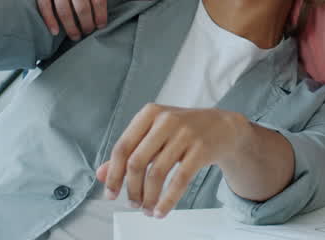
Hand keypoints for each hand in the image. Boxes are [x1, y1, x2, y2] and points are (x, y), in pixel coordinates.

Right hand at [25, 0, 128, 38]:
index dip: (101, 15)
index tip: (101, 26)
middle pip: (82, 7)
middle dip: (87, 24)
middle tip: (88, 32)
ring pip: (64, 9)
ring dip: (71, 27)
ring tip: (76, 36)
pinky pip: (45, 6)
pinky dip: (50, 21)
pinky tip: (56, 32)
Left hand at [97, 104, 245, 217]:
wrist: (223, 126)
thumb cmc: (183, 130)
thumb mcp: (154, 134)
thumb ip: (128, 152)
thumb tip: (101, 174)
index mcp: (150, 113)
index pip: (122, 147)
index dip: (114, 174)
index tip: (110, 194)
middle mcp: (166, 120)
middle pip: (137, 162)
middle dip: (131, 189)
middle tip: (132, 203)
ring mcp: (185, 133)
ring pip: (157, 173)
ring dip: (149, 198)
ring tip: (147, 210)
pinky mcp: (201, 149)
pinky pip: (179, 180)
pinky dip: (168, 200)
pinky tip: (161, 211)